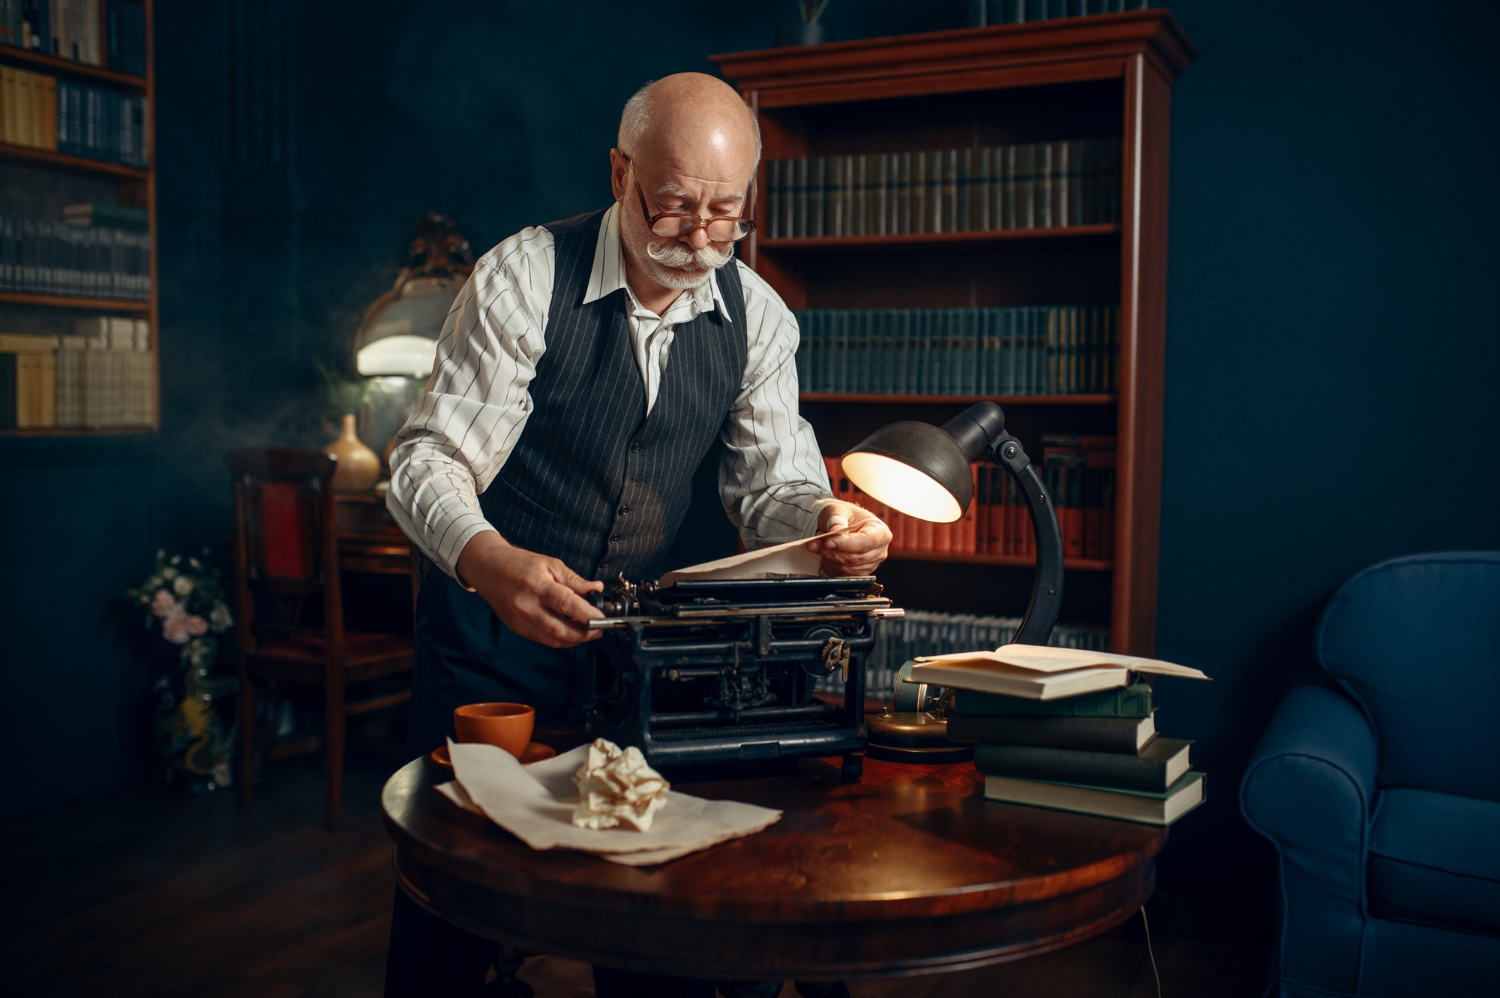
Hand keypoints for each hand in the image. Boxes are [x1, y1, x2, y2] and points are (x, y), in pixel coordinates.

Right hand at [455, 532, 603, 647]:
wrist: (488, 569)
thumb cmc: (519, 564)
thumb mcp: (550, 564)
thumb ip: (574, 580)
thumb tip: (595, 590)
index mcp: (536, 586)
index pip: (566, 605)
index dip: (587, 614)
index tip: (602, 618)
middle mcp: (526, 606)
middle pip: (559, 630)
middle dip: (584, 634)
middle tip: (599, 630)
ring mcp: (520, 620)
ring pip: (552, 640)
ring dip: (574, 640)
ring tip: (588, 632)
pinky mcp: (517, 628)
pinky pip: (543, 639)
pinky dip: (559, 638)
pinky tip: (570, 631)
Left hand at [807, 501, 891, 576]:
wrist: (839, 524)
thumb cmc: (842, 515)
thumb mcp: (837, 510)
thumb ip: (836, 520)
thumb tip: (835, 533)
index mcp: (880, 532)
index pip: (865, 542)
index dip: (846, 544)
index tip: (828, 541)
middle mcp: (879, 550)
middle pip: (855, 558)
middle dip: (832, 552)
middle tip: (814, 543)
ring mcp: (871, 564)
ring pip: (847, 568)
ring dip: (828, 558)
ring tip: (817, 545)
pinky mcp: (859, 573)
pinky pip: (842, 575)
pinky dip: (830, 566)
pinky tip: (824, 554)